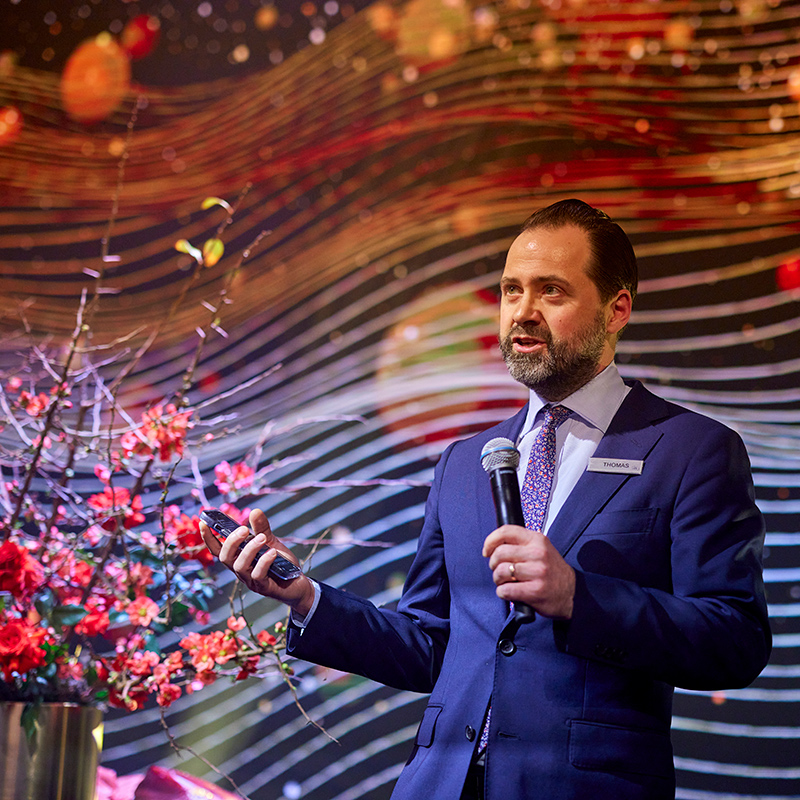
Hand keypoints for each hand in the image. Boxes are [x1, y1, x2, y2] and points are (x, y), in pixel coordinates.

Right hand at [200, 508, 315, 615]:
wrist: (298, 583)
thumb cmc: (280, 563)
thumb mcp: (271, 542)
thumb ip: (262, 528)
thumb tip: (254, 511)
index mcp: (238, 558)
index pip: (218, 549)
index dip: (208, 538)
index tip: (203, 523)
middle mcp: (241, 570)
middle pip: (225, 558)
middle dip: (231, 542)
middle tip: (244, 529)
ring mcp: (250, 580)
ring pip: (239, 566)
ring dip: (249, 550)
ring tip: (262, 538)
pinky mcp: (263, 587)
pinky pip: (258, 575)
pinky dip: (264, 562)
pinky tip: (272, 553)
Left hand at [482, 524, 575, 618]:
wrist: (572, 593)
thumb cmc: (551, 570)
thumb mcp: (540, 549)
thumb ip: (521, 544)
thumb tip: (493, 545)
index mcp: (537, 539)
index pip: (506, 531)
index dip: (490, 541)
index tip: (486, 551)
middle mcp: (538, 553)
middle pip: (499, 553)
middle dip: (493, 564)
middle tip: (498, 570)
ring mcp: (538, 572)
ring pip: (500, 572)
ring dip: (497, 580)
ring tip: (505, 582)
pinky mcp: (535, 591)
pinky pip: (506, 590)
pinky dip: (502, 593)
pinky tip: (509, 592)